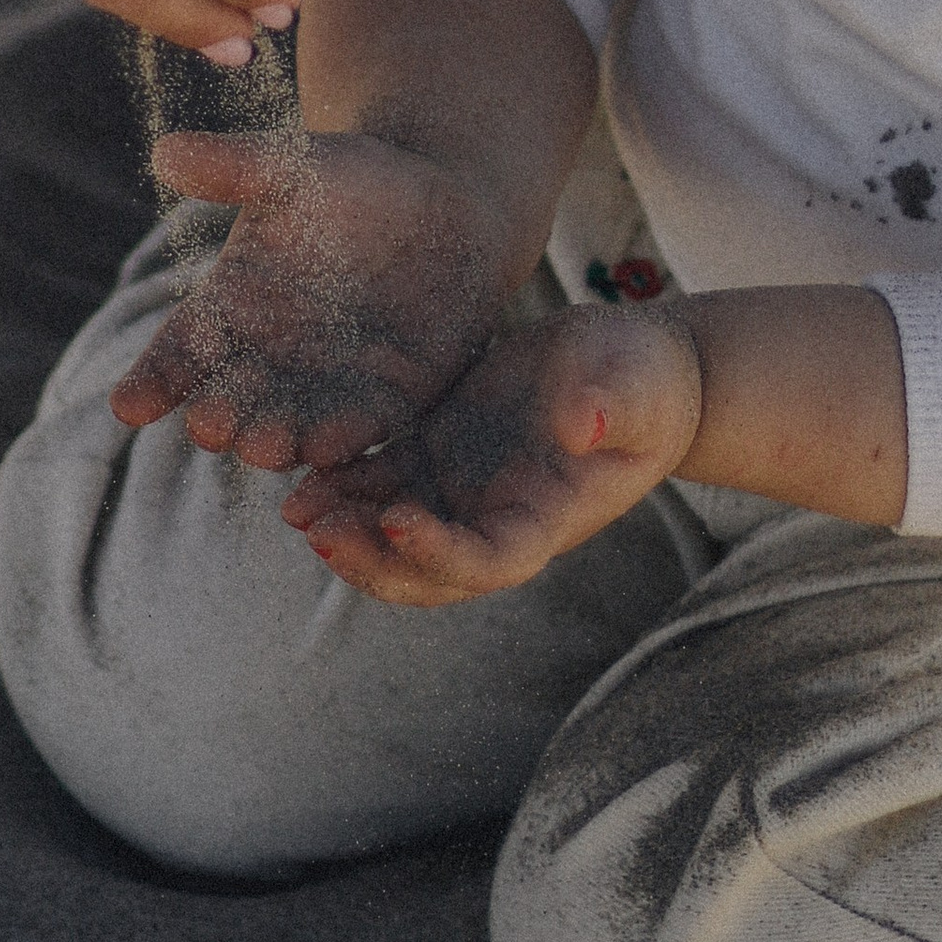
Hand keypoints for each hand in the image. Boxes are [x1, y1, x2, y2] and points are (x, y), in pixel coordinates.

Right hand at [109, 106, 521, 473]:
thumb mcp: (293, 167)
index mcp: (231, 308)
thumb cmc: (352, 179)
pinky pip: (362, 431)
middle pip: (230, 400)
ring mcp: (327, 387)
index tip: (128, 405)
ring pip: (290, 427)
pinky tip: (332, 451)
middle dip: (219, 418)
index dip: (153, 380)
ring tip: (265, 447)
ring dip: (275, 442)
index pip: (180, 351)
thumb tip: (166, 152)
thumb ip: (233, 166)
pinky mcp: (388, 400)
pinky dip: (345, 444)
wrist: (444, 201)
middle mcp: (270, 360)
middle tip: (211, 427)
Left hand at [281, 300, 705, 603]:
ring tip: (296, 508)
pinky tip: (304, 474)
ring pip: (390, 535)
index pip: (487, 561)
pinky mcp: (437, 452)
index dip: (437, 553)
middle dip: (370, 562)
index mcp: (545, 519)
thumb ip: (612, 408)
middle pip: (425, 572)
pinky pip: (381, 483)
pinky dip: (343, 486)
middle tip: (320, 531)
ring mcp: (461, 490)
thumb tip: (582, 423)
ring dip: (345, 529)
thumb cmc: (645, 383)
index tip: (394, 518)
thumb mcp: (636, 389)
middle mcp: (495, 518)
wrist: (630, 370)